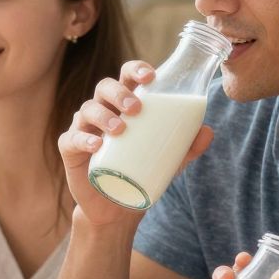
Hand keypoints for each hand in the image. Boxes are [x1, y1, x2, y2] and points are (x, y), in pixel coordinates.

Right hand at [58, 60, 212, 229]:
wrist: (117, 208)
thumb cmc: (142, 173)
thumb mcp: (170, 161)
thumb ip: (187, 147)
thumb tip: (208, 132)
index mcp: (124, 105)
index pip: (127, 76)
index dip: (136, 69)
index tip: (151, 76)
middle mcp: (103, 111)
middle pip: (105, 87)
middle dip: (120, 92)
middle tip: (137, 108)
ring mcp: (84, 128)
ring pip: (87, 109)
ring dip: (104, 114)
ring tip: (120, 130)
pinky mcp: (71, 150)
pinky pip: (72, 138)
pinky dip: (84, 139)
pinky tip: (97, 144)